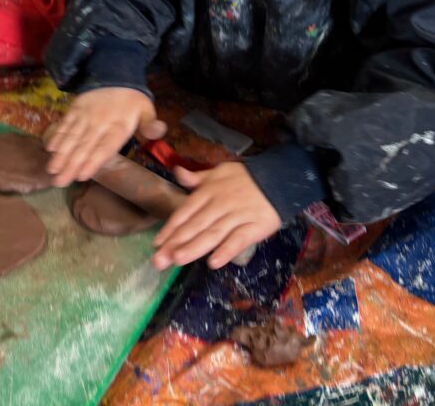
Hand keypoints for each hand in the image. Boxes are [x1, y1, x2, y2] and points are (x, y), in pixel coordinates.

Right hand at [45, 87, 165, 186]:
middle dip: (71, 165)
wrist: (115, 72)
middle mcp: (99, 122)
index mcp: (119, 126)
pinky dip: (57, 135)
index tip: (82, 175)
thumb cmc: (131, 100)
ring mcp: (85, 116)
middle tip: (59, 182)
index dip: (93, 160)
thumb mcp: (146, 109)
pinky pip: (65, 124)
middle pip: (84, 146)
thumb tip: (160, 131)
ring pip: (71, 137)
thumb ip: (150, 123)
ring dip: (61, 154)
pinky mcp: (75, 109)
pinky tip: (49, 148)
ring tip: (52, 169)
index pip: (105, 146)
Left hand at [152, 163, 281, 269]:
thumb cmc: (244, 178)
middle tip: (159, 260)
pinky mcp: (254, 227)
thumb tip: (177, 172)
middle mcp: (219, 204)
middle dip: (176, 243)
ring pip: (213, 234)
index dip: (170, 228)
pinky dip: (226, 251)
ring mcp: (236, 216)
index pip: (185, 211)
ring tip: (178, 260)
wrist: (278, 179)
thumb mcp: (218, 172)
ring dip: (195, 248)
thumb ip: (197, 178)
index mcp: (209, 191)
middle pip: (195, 225)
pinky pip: (238, 240)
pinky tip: (213, 262)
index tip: (156, 243)